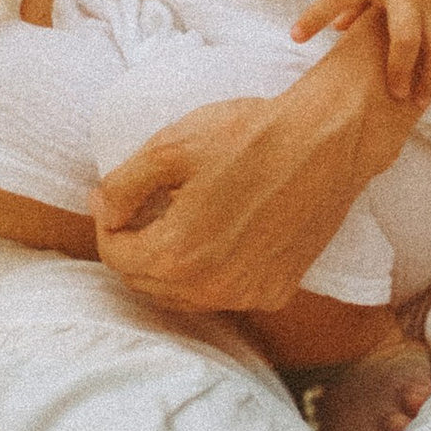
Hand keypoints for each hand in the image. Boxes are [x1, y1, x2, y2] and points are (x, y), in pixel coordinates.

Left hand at [91, 29, 417, 313]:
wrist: (328, 141)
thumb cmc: (250, 135)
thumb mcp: (170, 147)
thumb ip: (122, 186)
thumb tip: (102, 210)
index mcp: (178, 255)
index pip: (115, 257)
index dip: (108, 224)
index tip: (117, 198)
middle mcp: (211, 289)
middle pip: (145, 282)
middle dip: (134, 248)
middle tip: (143, 208)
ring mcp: (247, 295)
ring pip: (182, 296)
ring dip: (168, 266)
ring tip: (177, 221)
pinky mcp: (276, 292)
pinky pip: (223, 294)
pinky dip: (209, 273)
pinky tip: (220, 236)